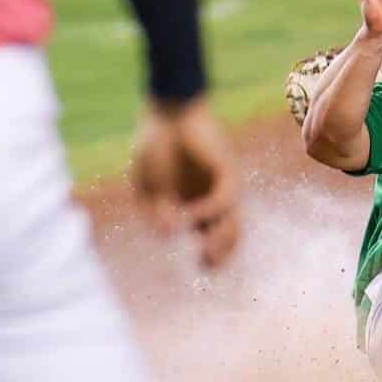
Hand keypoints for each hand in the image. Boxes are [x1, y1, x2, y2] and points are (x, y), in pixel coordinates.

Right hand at [130, 97, 240, 269]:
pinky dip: (208, 211)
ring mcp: (221, 184)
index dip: (211, 257)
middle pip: (229, 235)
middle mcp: (213, 198)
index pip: (212, 237)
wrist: (168, 112)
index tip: (199, 269)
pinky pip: (225, 198)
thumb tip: (167, 236)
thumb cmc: (156, 146)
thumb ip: (154, 212)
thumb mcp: (147, 186)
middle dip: (220, 256)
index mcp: (195, 204)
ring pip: (233, 221)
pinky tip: (189, 215)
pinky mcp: (226, 169)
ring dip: (220, 240)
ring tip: (204, 250)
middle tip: (205, 263)